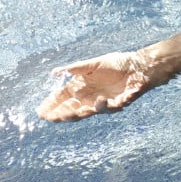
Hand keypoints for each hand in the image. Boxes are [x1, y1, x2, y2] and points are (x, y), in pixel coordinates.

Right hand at [37, 51, 160, 121]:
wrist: (139, 66)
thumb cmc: (117, 64)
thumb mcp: (93, 64)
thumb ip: (75, 68)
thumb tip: (54, 72)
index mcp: (81, 87)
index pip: (62, 99)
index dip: (52, 106)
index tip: (41, 112)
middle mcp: (89, 98)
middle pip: (71, 109)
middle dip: (60, 114)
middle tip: (50, 118)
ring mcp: (103, 103)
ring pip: (87, 113)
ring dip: (77, 114)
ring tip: (67, 115)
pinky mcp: (118, 103)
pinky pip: (109, 107)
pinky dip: (104, 105)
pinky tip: (99, 101)